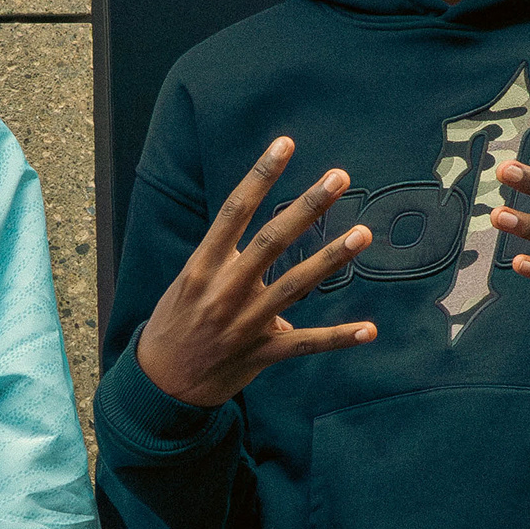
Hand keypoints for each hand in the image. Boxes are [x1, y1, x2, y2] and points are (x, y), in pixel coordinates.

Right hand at [136, 139, 376, 407]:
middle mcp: (224, 290)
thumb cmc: (175, 325)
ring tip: (362, 233)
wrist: (159, 384)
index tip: (285, 144)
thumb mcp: (189, 283)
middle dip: (307, 207)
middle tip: (338, 177)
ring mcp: (244, 323)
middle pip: (272, 240)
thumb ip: (227, 262)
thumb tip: (266, 247)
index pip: (234, 210)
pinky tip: (370, 329)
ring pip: (295, 285)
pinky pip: (305, 343)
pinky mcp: (260, 353)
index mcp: (203, 266)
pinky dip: (338, 338)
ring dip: (330, 257)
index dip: (260, 175)